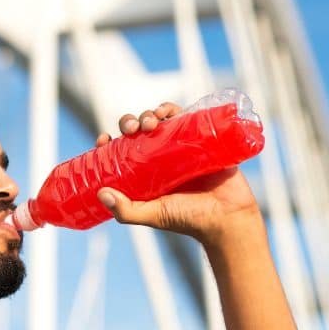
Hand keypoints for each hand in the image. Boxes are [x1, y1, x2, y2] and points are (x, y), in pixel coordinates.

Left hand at [93, 102, 261, 244]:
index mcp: (145, 174)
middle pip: (138, 131)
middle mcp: (160, 158)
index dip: (110, 143)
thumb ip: (127, 211)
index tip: (104, 139)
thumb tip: (101, 193)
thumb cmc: (189, 220)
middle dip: (130, 123)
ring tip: (151, 121)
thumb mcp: (153, 215)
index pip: (121, 152)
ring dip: (149, 114)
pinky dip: (173, 109)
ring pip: (159, 121)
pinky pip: (185, 117)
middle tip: (133, 127)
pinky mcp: (201, 139)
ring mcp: (181, 147)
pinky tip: (166, 111)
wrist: (227, 217)